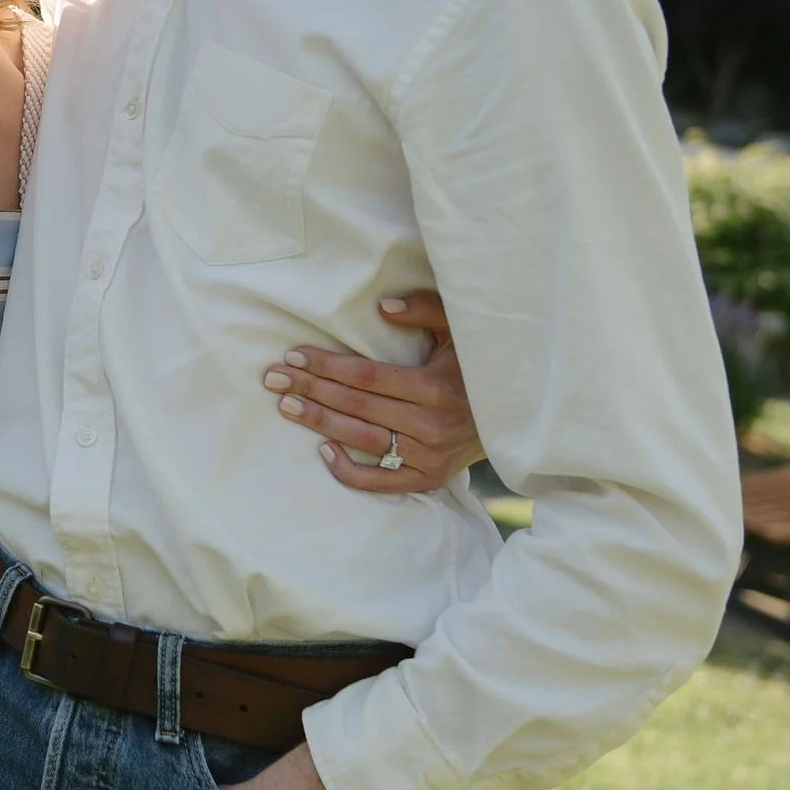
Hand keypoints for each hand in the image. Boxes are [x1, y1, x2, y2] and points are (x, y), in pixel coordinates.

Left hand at [262, 290, 482, 494]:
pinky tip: (322, 451)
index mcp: (435, 387)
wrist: (516, 416)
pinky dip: (349, 472)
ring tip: (287, 406)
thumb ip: (426, 310)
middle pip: (355, 407)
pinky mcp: (430, 478)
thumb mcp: (461, 329)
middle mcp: (430, 425)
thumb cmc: (479, 365)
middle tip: (273, 378)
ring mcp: (430, 456)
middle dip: (311, 389)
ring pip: (361, 440)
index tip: (293, 355)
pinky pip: (381, 482)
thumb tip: (382, 306)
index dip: (326, 366)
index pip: (365, 377)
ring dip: (319, 423)